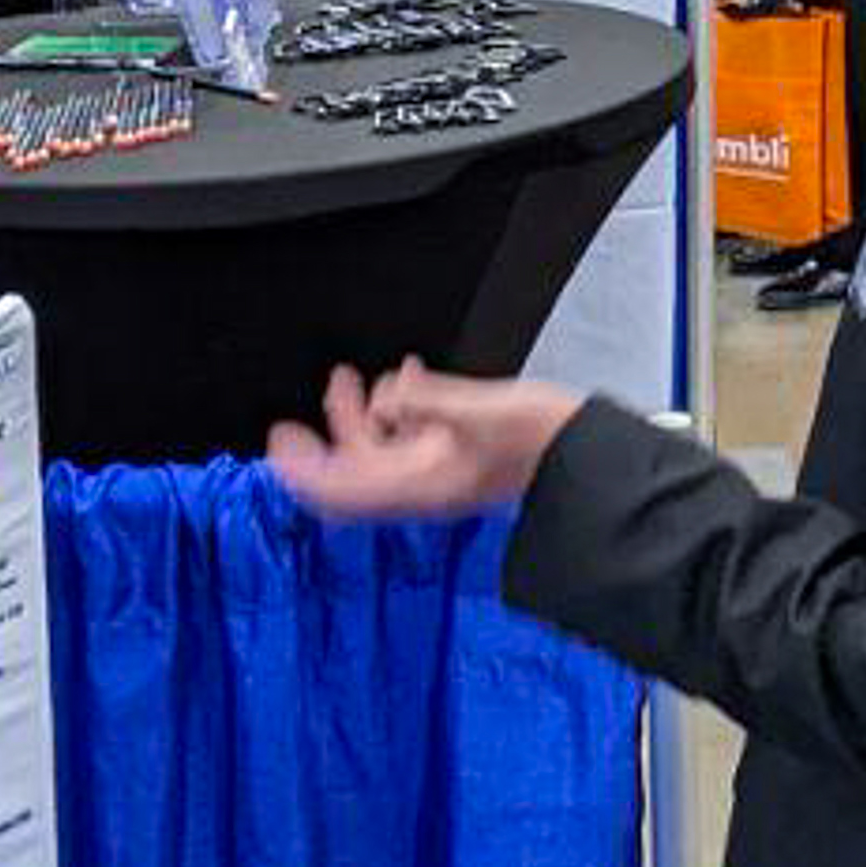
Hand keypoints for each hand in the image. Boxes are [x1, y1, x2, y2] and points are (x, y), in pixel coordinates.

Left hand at [264, 362, 580, 520]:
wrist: (584, 460)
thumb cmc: (543, 445)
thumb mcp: (482, 414)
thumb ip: (429, 401)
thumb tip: (390, 393)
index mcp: (418, 485)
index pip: (342, 487)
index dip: (305, 469)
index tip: (281, 442)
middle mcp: (420, 484)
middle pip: (352, 466)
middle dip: (332, 428)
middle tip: (316, 399)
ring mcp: (436, 472)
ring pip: (378, 448)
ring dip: (362, 414)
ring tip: (358, 378)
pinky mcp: (454, 457)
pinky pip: (407, 437)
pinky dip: (398, 408)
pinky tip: (410, 378)